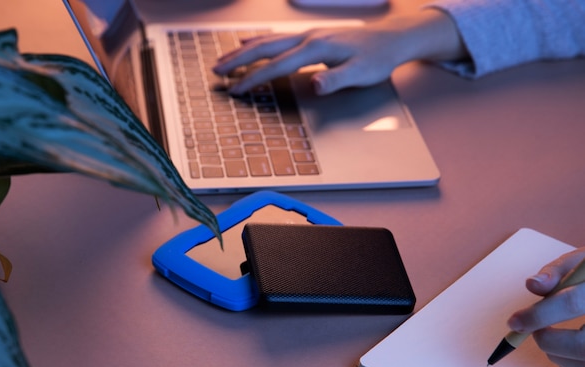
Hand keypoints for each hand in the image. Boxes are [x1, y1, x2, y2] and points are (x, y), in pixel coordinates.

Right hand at [213, 8, 465, 95]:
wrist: (392, 38)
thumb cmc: (378, 58)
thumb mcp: (362, 73)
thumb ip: (337, 80)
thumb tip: (315, 84)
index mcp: (316, 48)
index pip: (278, 65)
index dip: (255, 78)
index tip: (236, 90)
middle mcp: (308, 37)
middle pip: (265, 48)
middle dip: (238, 60)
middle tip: (216, 72)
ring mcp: (308, 34)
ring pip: (268, 40)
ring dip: (243, 50)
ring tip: (222, 60)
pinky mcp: (312, 36)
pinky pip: (278, 36)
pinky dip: (259, 40)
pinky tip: (248, 43)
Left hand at [508, 247, 584, 366]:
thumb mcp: (581, 263)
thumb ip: (557, 272)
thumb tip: (532, 284)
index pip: (572, 304)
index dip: (539, 315)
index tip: (515, 322)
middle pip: (582, 346)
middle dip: (549, 341)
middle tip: (537, 331)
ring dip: (557, 355)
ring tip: (554, 338)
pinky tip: (570, 350)